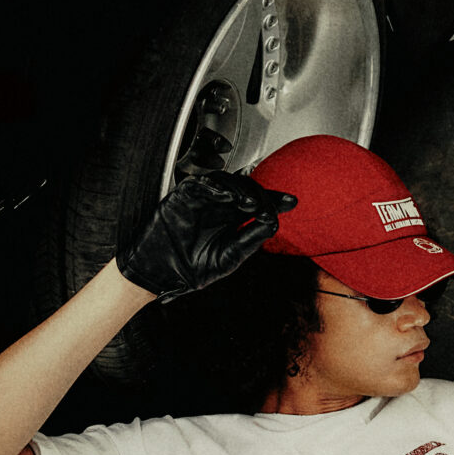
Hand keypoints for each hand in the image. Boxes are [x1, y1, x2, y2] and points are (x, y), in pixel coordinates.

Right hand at [116, 169, 296, 300]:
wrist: (160, 272)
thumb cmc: (192, 268)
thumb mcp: (229, 257)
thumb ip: (250, 238)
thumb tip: (273, 223)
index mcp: (232, 220)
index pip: (257, 204)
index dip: (275, 199)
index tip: (292, 201)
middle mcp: (220, 206)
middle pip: (246, 188)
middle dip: (261, 195)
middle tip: (265, 207)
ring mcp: (203, 199)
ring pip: (227, 182)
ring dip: (241, 189)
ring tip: (250, 204)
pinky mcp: (184, 196)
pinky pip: (202, 184)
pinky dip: (217, 187)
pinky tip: (228, 196)